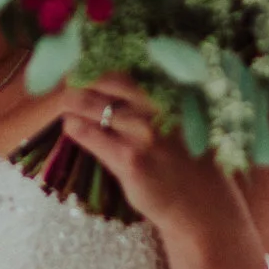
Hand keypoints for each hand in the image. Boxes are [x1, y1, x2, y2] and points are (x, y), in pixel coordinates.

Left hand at [61, 76, 268, 268]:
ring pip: (93, 104)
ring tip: (66, 103)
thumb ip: (156, 103)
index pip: (132, 64)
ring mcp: (146, 134)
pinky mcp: (131, 160)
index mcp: (176, 94)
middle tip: (69, 78)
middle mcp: (162, 109)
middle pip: (108, 77)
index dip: (102, 57)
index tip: (84, 56)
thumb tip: (117, 78)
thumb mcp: (182, 125)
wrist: (203, 212)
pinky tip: (71, 128)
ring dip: (73, 102)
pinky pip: (91, 135)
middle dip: (82, 75)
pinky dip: (75, 128)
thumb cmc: (189, 166)